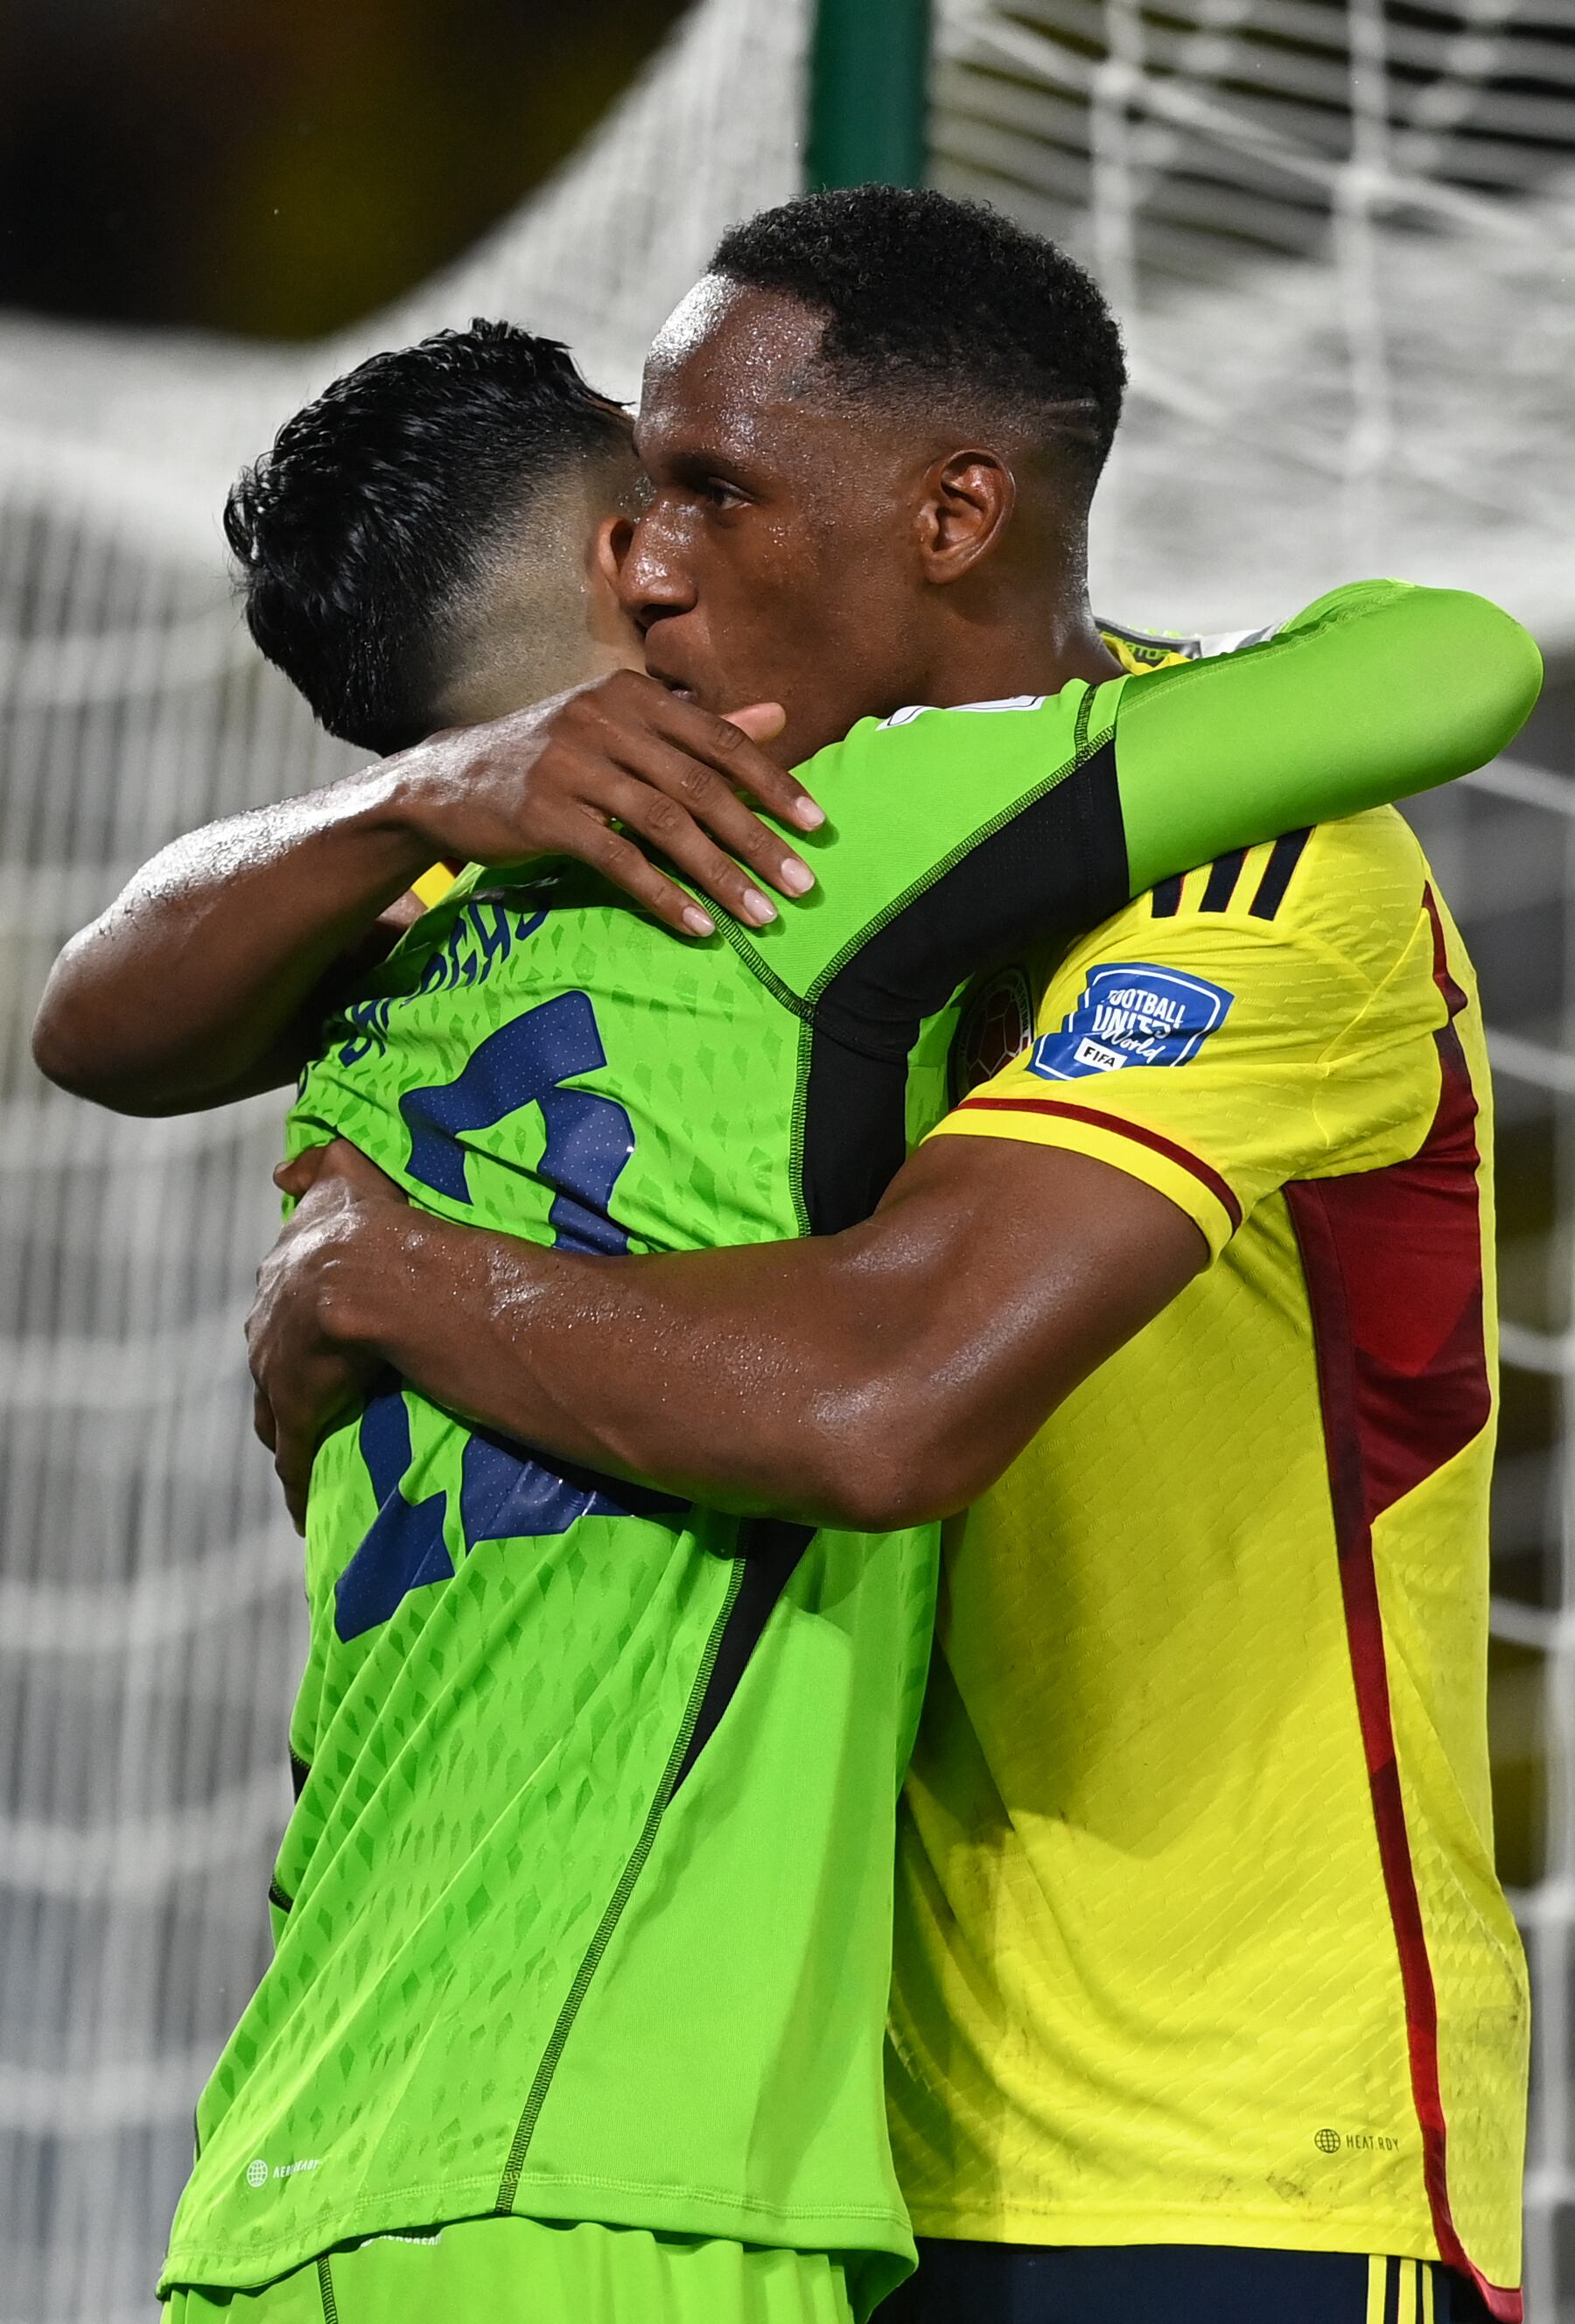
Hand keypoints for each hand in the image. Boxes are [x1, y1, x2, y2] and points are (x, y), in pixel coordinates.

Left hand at [249, 1140, 405, 1531]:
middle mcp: (268, 1327)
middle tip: (312, 1401)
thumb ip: (316, 1163)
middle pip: (270, 1363)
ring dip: (289, 1435)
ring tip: (311, 1457)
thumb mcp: (342, 1173)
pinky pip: (296, 1460)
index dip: (292, 1326)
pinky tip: (305, 1514)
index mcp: (281, 1277)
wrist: (366, 1274)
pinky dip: (298, 1486)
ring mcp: (279, 1375)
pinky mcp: (299, 1415)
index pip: (277, 1309)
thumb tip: (281, 1170)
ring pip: (275, 1414)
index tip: (309, 1341)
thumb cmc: (367, 1223)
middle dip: (284, 1382)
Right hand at [385, 671, 824, 937]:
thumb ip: (700, 727)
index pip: (719, 741)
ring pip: (664, 826)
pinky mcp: (543, 813)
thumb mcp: (622, 728)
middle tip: (800, 885)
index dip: (773, 783)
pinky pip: (618, 860)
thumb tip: (780, 718)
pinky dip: (663, 895)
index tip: (816, 826)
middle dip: (757, 840)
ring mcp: (570, 765)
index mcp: (633, 696)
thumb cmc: (551, 756)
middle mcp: (604, 720)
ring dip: (719, 876)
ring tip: (759, 915)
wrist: (448, 780)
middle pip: (700, 787)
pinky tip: (697, 926)